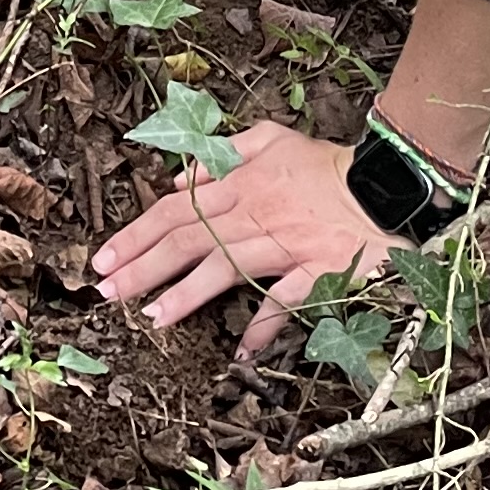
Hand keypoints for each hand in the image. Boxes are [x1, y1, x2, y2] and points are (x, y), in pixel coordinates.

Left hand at [94, 121, 406, 359]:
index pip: (175, 208)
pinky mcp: (317, 271)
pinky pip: (285, 300)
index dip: (136, 233)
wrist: (387, 184)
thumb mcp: (272, 140)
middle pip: (188, 239)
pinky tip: (241, 349)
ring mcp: (285, 245)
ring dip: (185, 295)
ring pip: (225, 268)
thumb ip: (225, 154)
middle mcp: (254, 213)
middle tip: (106, 292)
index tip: (103, 258)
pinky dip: (264, 324)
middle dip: (142, 266)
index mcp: (240, 182)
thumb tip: (181, 179)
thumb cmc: (328, 164)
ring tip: (152, 318)